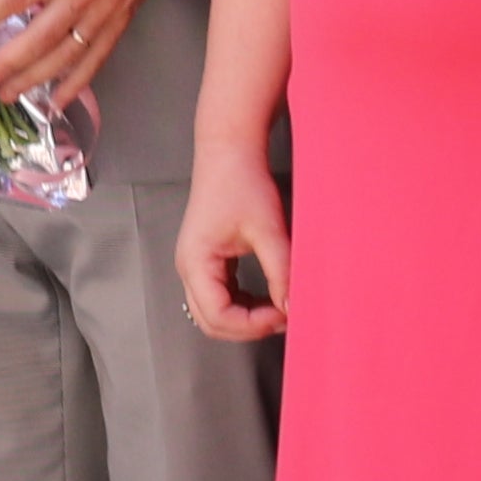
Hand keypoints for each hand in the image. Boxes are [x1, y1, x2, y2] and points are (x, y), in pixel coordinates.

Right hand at [176, 145, 290, 342]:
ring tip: (278, 309)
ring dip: (245, 319)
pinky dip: (242, 305)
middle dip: (248, 328)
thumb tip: (292, 306)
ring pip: (213, 313)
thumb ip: (280, 272)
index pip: (218, 316)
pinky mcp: (206, 260)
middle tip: (283, 317)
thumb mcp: (267, 230)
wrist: (229, 153)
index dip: (253, 324)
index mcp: (196, 262)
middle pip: (210, 322)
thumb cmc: (241, 183)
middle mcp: (188, 268)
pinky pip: (219, 297)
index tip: (283, 314)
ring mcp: (194, 265)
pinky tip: (266, 298)